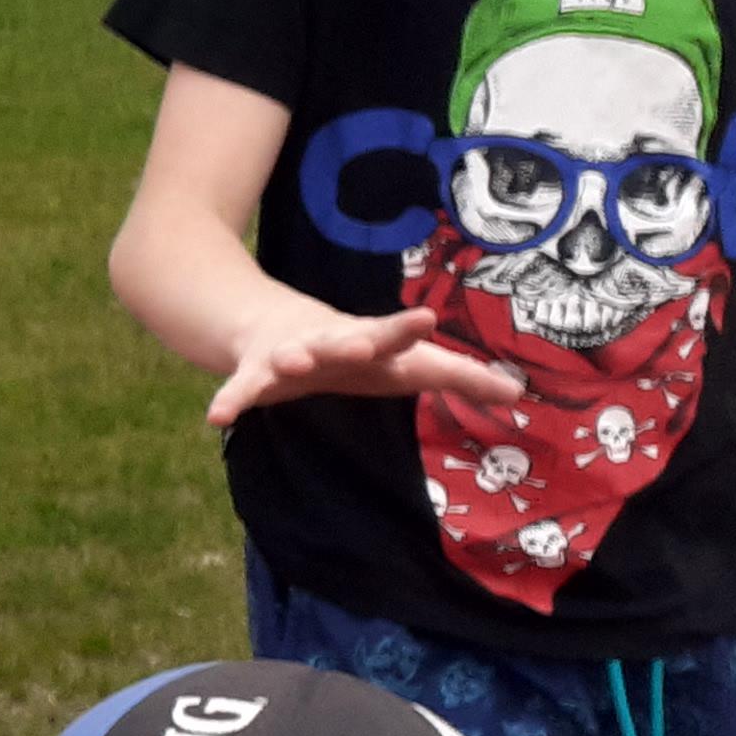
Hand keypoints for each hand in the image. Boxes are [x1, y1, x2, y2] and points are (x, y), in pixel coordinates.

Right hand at [205, 302, 522, 429]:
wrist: (272, 323)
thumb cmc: (354, 350)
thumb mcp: (405, 365)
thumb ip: (458, 379)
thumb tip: (518, 393)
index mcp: (368, 342)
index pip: (393, 336)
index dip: (406, 330)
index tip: (425, 318)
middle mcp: (329, 342)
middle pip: (343, 341)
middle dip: (350, 341)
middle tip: (363, 343)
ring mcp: (288, 353)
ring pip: (288, 357)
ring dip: (290, 359)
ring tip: (290, 362)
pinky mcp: (256, 371)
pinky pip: (243, 388)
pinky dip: (231, 400)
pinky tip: (217, 417)